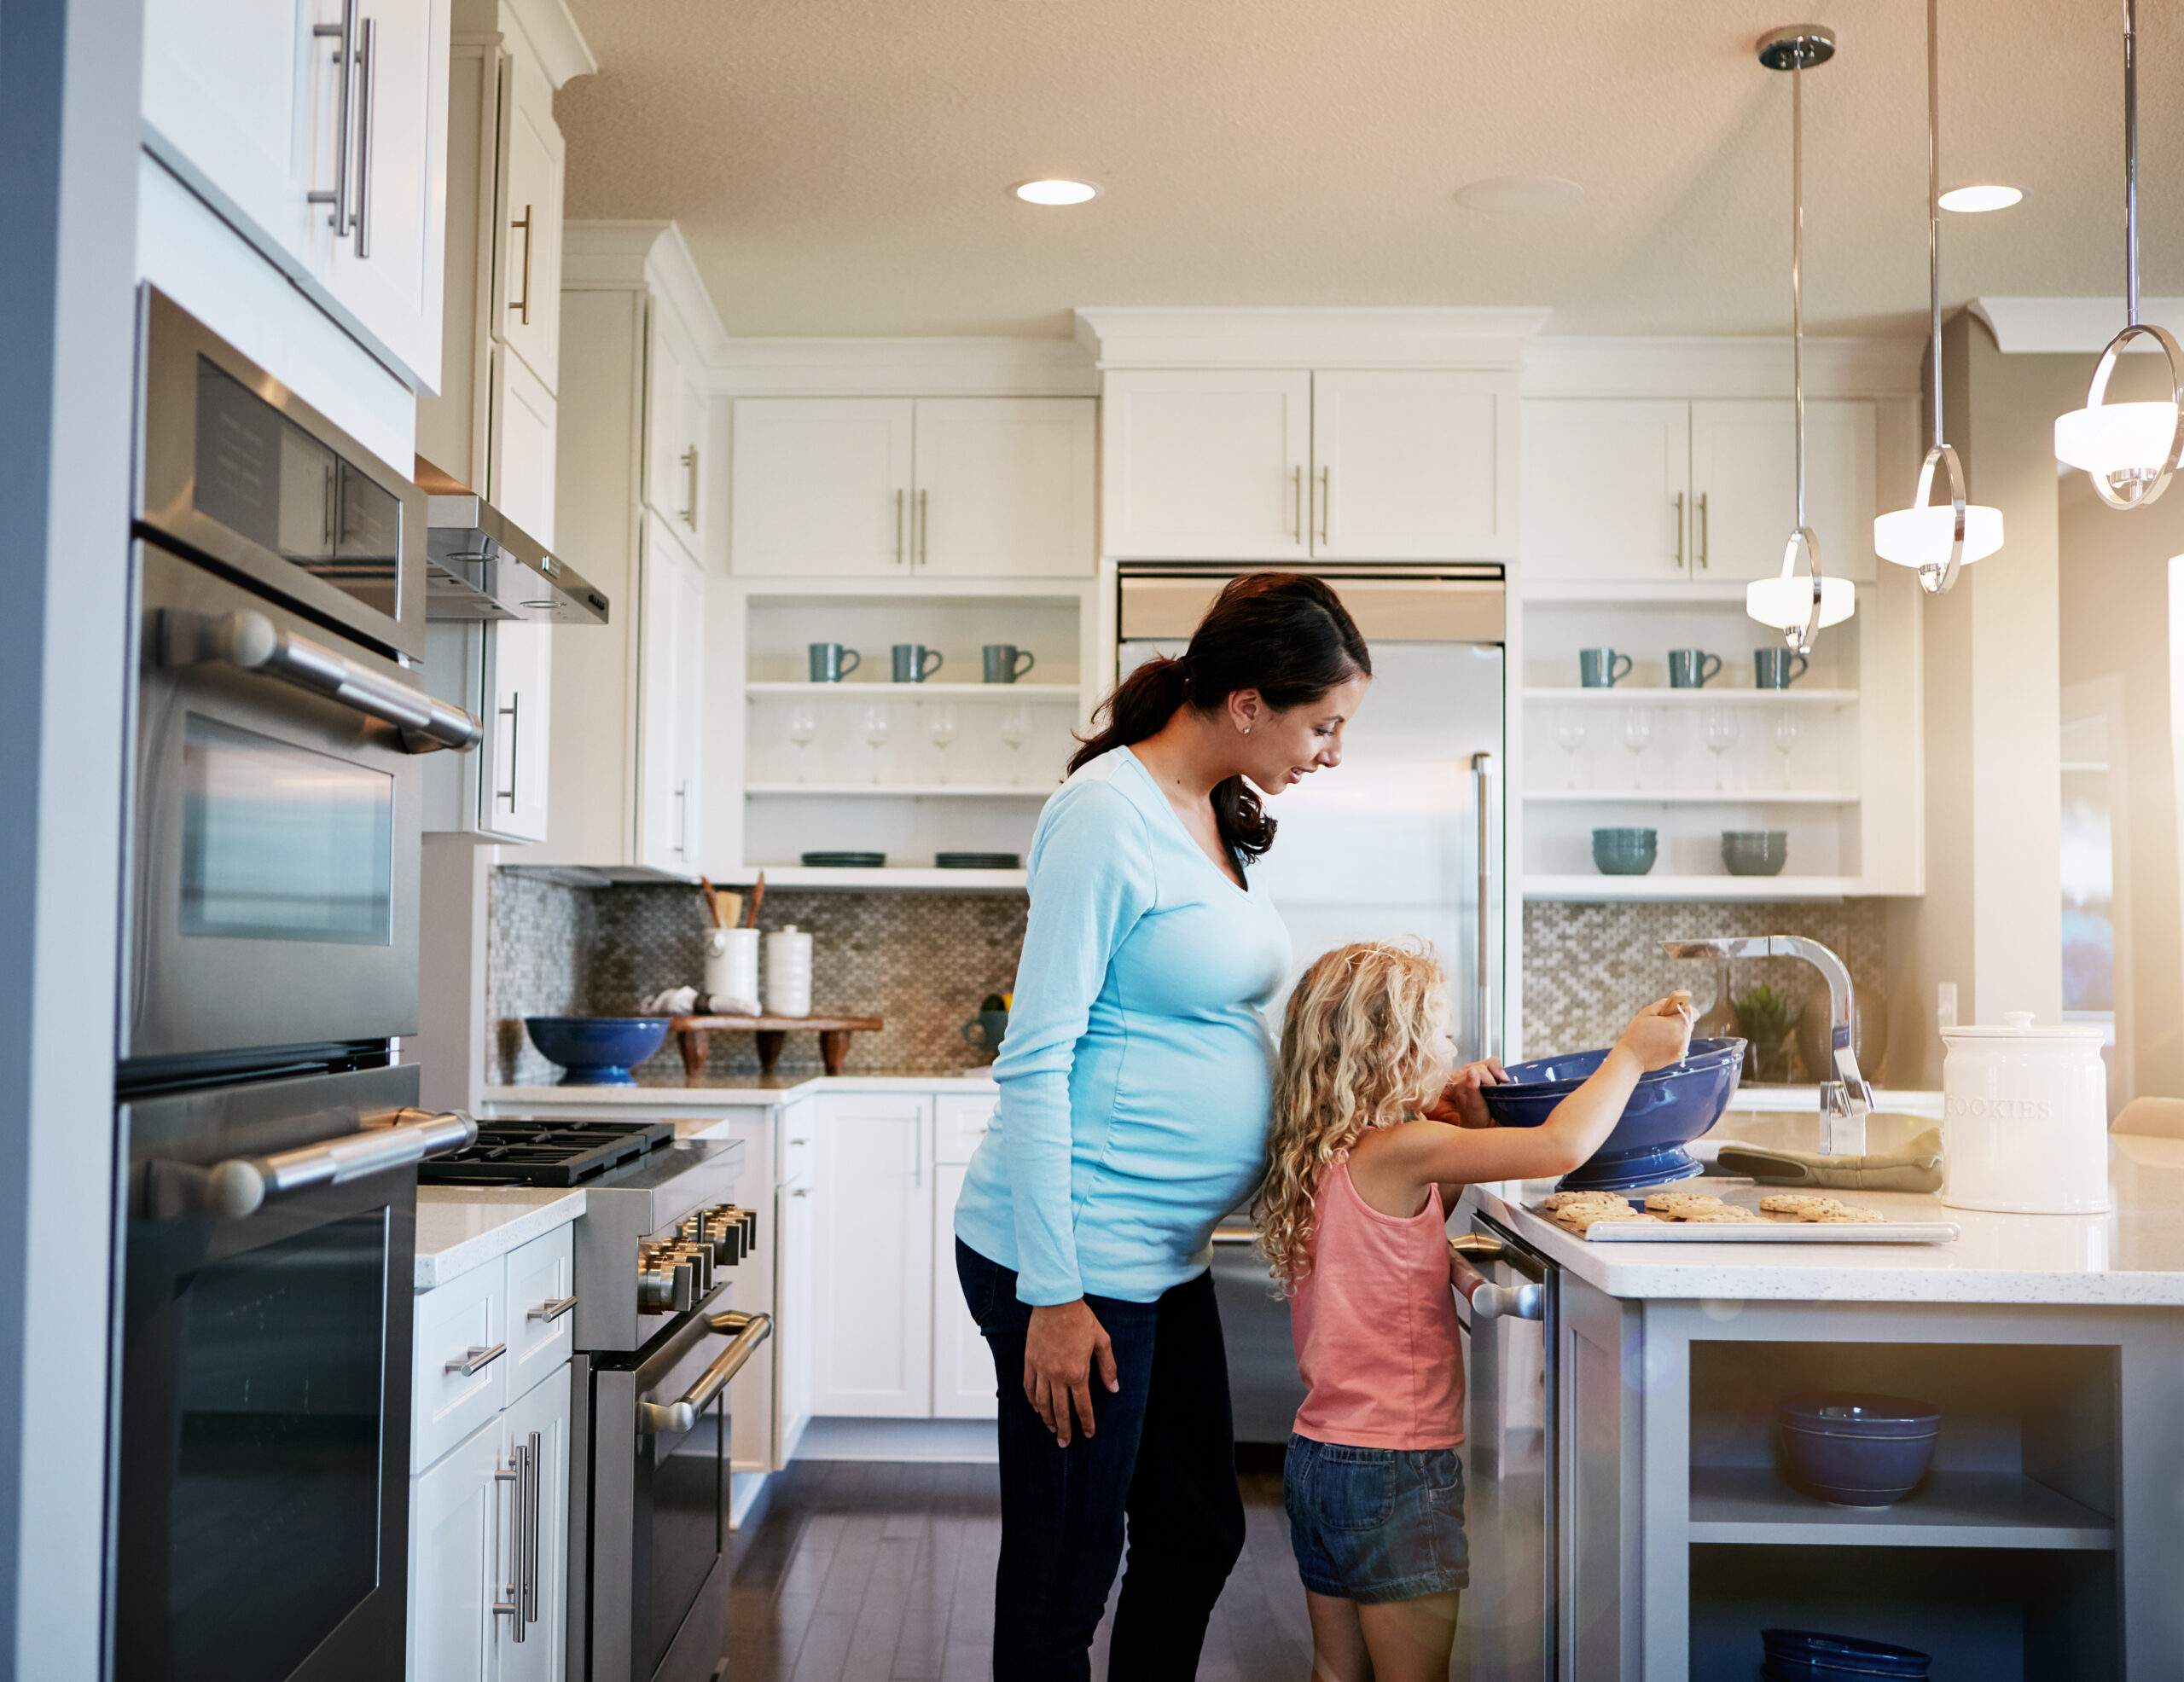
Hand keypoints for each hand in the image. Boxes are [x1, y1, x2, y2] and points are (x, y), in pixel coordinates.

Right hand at [1023, 1298, 1117, 1445]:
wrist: (1055, 1301)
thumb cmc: (1081, 1319)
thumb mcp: (1102, 1341)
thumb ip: (1107, 1367)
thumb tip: (1113, 1388)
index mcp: (1077, 1373)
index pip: (1082, 1406)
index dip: (1086, 1422)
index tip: (1088, 1434)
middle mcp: (1057, 1375)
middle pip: (1060, 1410)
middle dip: (1064, 1429)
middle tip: (1064, 1443)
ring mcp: (1041, 1369)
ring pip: (1042, 1402)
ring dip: (1047, 1418)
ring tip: (1051, 1429)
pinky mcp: (1030, 1361)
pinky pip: (1028, 1387)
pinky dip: (1032, 1401)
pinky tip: (1036, 1408)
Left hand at [1424, 1058, 1509, 1127]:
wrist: (1474, 1123)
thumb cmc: (1475, 1117)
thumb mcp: (1476, 1105)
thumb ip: (1473, 1087)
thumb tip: (1472, 1071)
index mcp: (1458, 1083)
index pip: (1480, 1071)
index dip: (1491, 1082)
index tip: (1494, 1093)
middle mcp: (1458, 1076)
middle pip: (1484, 1065)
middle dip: (1493, 1078)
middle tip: (1494, 1092)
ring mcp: (1464, 1072)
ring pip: (1487, 1063)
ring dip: (1494, 1074)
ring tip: (1493, 1088)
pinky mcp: (1471, 1072)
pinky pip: (1486, 1065)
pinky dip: (1494, 1072)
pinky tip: (1492, 1083)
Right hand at [1617, 997, 1693, 1072]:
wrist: (1632, 1058)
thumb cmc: (1637, 1034)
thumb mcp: (1646, 1013)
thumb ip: (1662, 1004)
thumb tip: (1673, 1002)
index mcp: (1677, 1024)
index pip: (1693, 1012)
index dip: (1684, 1009)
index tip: (1673, 1011)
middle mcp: (1683, 1037)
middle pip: (1690, 1023)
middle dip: (1679, 1020)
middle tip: (1662, 1023)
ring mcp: (1681, 1048)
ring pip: (1685, 1034)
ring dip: (1676, 1031)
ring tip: (1659, 1033)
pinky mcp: (1678, 1056)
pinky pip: (1680, 1044)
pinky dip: (1673, 1041)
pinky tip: (1659, 1043)